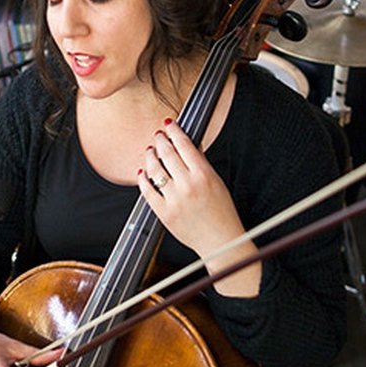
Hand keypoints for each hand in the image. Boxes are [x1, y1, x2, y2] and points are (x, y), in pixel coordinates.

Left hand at [139, 121, 243, 257]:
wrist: (221, 241)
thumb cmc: (222, 213)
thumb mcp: (217, 182)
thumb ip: (201, 164)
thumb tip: (188, 145)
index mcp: (204, 175)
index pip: (184, 144)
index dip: (174, 131)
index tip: (170, 124)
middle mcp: (188, 185)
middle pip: (167, 153)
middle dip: (160, 140)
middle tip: (158, 135)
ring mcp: (174, 199)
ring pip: (154, 169)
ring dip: (150, 156)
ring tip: (150, 151)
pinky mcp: (164, 212)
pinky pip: (147, 191)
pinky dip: (143, 179)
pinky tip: (142, 173)